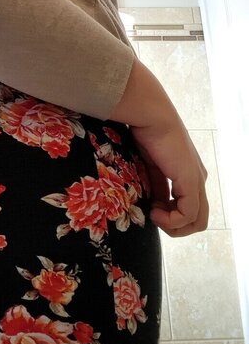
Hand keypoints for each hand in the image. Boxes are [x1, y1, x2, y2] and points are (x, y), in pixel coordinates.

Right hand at [130, 118, 208, 236]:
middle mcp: (197, 179)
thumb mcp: (149, 165)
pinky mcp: (191, 181)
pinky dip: (171, 220)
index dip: (168, 215)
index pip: (187, 207)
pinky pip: (188, 215)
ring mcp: (197, 181)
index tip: (149, 207)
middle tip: (152, 216)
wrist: (152, 116)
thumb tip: (150, 204)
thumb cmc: (146, 133)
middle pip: (197, 219)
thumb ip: (154, 184)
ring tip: (153, 215)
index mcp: (188, 173)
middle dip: (173, 226)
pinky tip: (154, 211)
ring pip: (197, 222)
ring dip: (173, 227)